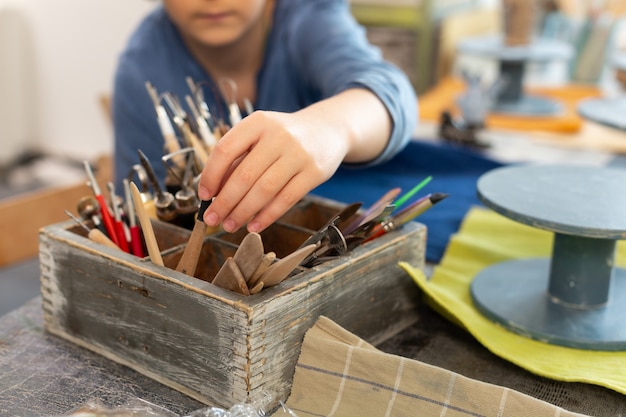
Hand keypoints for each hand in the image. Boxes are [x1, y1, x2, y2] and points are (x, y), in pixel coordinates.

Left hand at [197, 109, 349, 232]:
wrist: (328, 129)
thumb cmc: (284, 137)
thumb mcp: (260, 136)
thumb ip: (238, 159)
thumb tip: (213, 194)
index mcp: (258, 122)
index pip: (225, 150)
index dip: (210, 175)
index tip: (204, 195)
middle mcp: (278, 135)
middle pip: (244, 175)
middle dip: (224, 202)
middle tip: (212, 218)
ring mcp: (298, 153)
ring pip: (264, 190)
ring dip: (243, 212)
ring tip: (230, 225)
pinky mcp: (314, 172)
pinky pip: (286, 199)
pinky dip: (267, 216)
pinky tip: (254, 225)